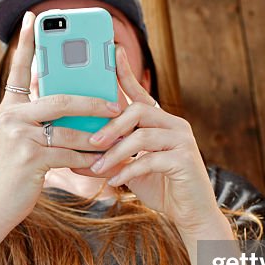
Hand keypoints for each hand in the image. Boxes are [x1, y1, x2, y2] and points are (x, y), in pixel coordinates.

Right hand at [0, 12, 122, 229]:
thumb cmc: (15, 173)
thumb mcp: (23, 140)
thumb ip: (41, 119)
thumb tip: (77, 102)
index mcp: (10, 107)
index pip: (19, 68)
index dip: (27, 41)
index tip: (33, 15)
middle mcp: (12, 117)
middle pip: (60, 98)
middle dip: (92, 101)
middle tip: (117, 102)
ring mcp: (20, 137)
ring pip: (70, 130)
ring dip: (98, 137)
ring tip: (119, 138)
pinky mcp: (30, 158)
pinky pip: (70, 154)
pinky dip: (90, 160)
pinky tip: (104, 164)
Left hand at [79, 46, 222, 235]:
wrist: (191, 213)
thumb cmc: (160, 187)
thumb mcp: (129, 169)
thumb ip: (108, 158)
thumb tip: (73, 157)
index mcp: (160, 122)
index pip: (140, 92)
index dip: (126, 72)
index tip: (113, 51)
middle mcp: (174, 125)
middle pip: (139, 110)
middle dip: (111, 125)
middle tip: (91, 142)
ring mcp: (182, 141)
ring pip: (142, 136)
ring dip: (116, 153)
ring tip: (98, 168)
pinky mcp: (185, 160)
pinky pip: (151, 160)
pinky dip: (129, 170)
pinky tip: (116, 181)